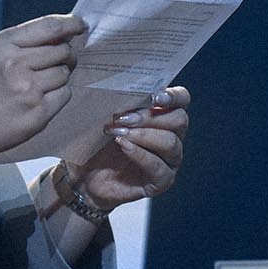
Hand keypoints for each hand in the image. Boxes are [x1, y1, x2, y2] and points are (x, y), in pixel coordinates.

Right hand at [0, 14, 83, 161]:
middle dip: (66, 55)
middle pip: (63, 51)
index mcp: (4, 44)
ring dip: (59, 77)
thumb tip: (62, 36)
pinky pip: (64, 95)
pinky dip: (57, 95)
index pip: (50, 27)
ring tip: (39, 84)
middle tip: (59, 61)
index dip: (71, 24)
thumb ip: (24, 42)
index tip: (80, 25)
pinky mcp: (38, 114)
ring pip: (65, 73)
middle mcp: (17, 64)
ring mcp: (28, 90)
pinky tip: (39, 99)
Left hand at [67, 86, 188, 209]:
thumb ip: (119, 102)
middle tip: (123, 118)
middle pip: (179, 120)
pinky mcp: (161, 181)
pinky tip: (122, 146)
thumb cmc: (97, 142)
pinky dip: (140, 154)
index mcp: (163, 116)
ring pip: (171, 142)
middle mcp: (172, 137)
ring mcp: (169, 161)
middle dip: (150, 116)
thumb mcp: (106, 118)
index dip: (173, 96)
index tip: (154, 96)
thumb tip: (120, 86)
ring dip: (143, 135)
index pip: (182, 100)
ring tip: (118, 133)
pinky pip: (158, 167)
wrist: (85, 176)